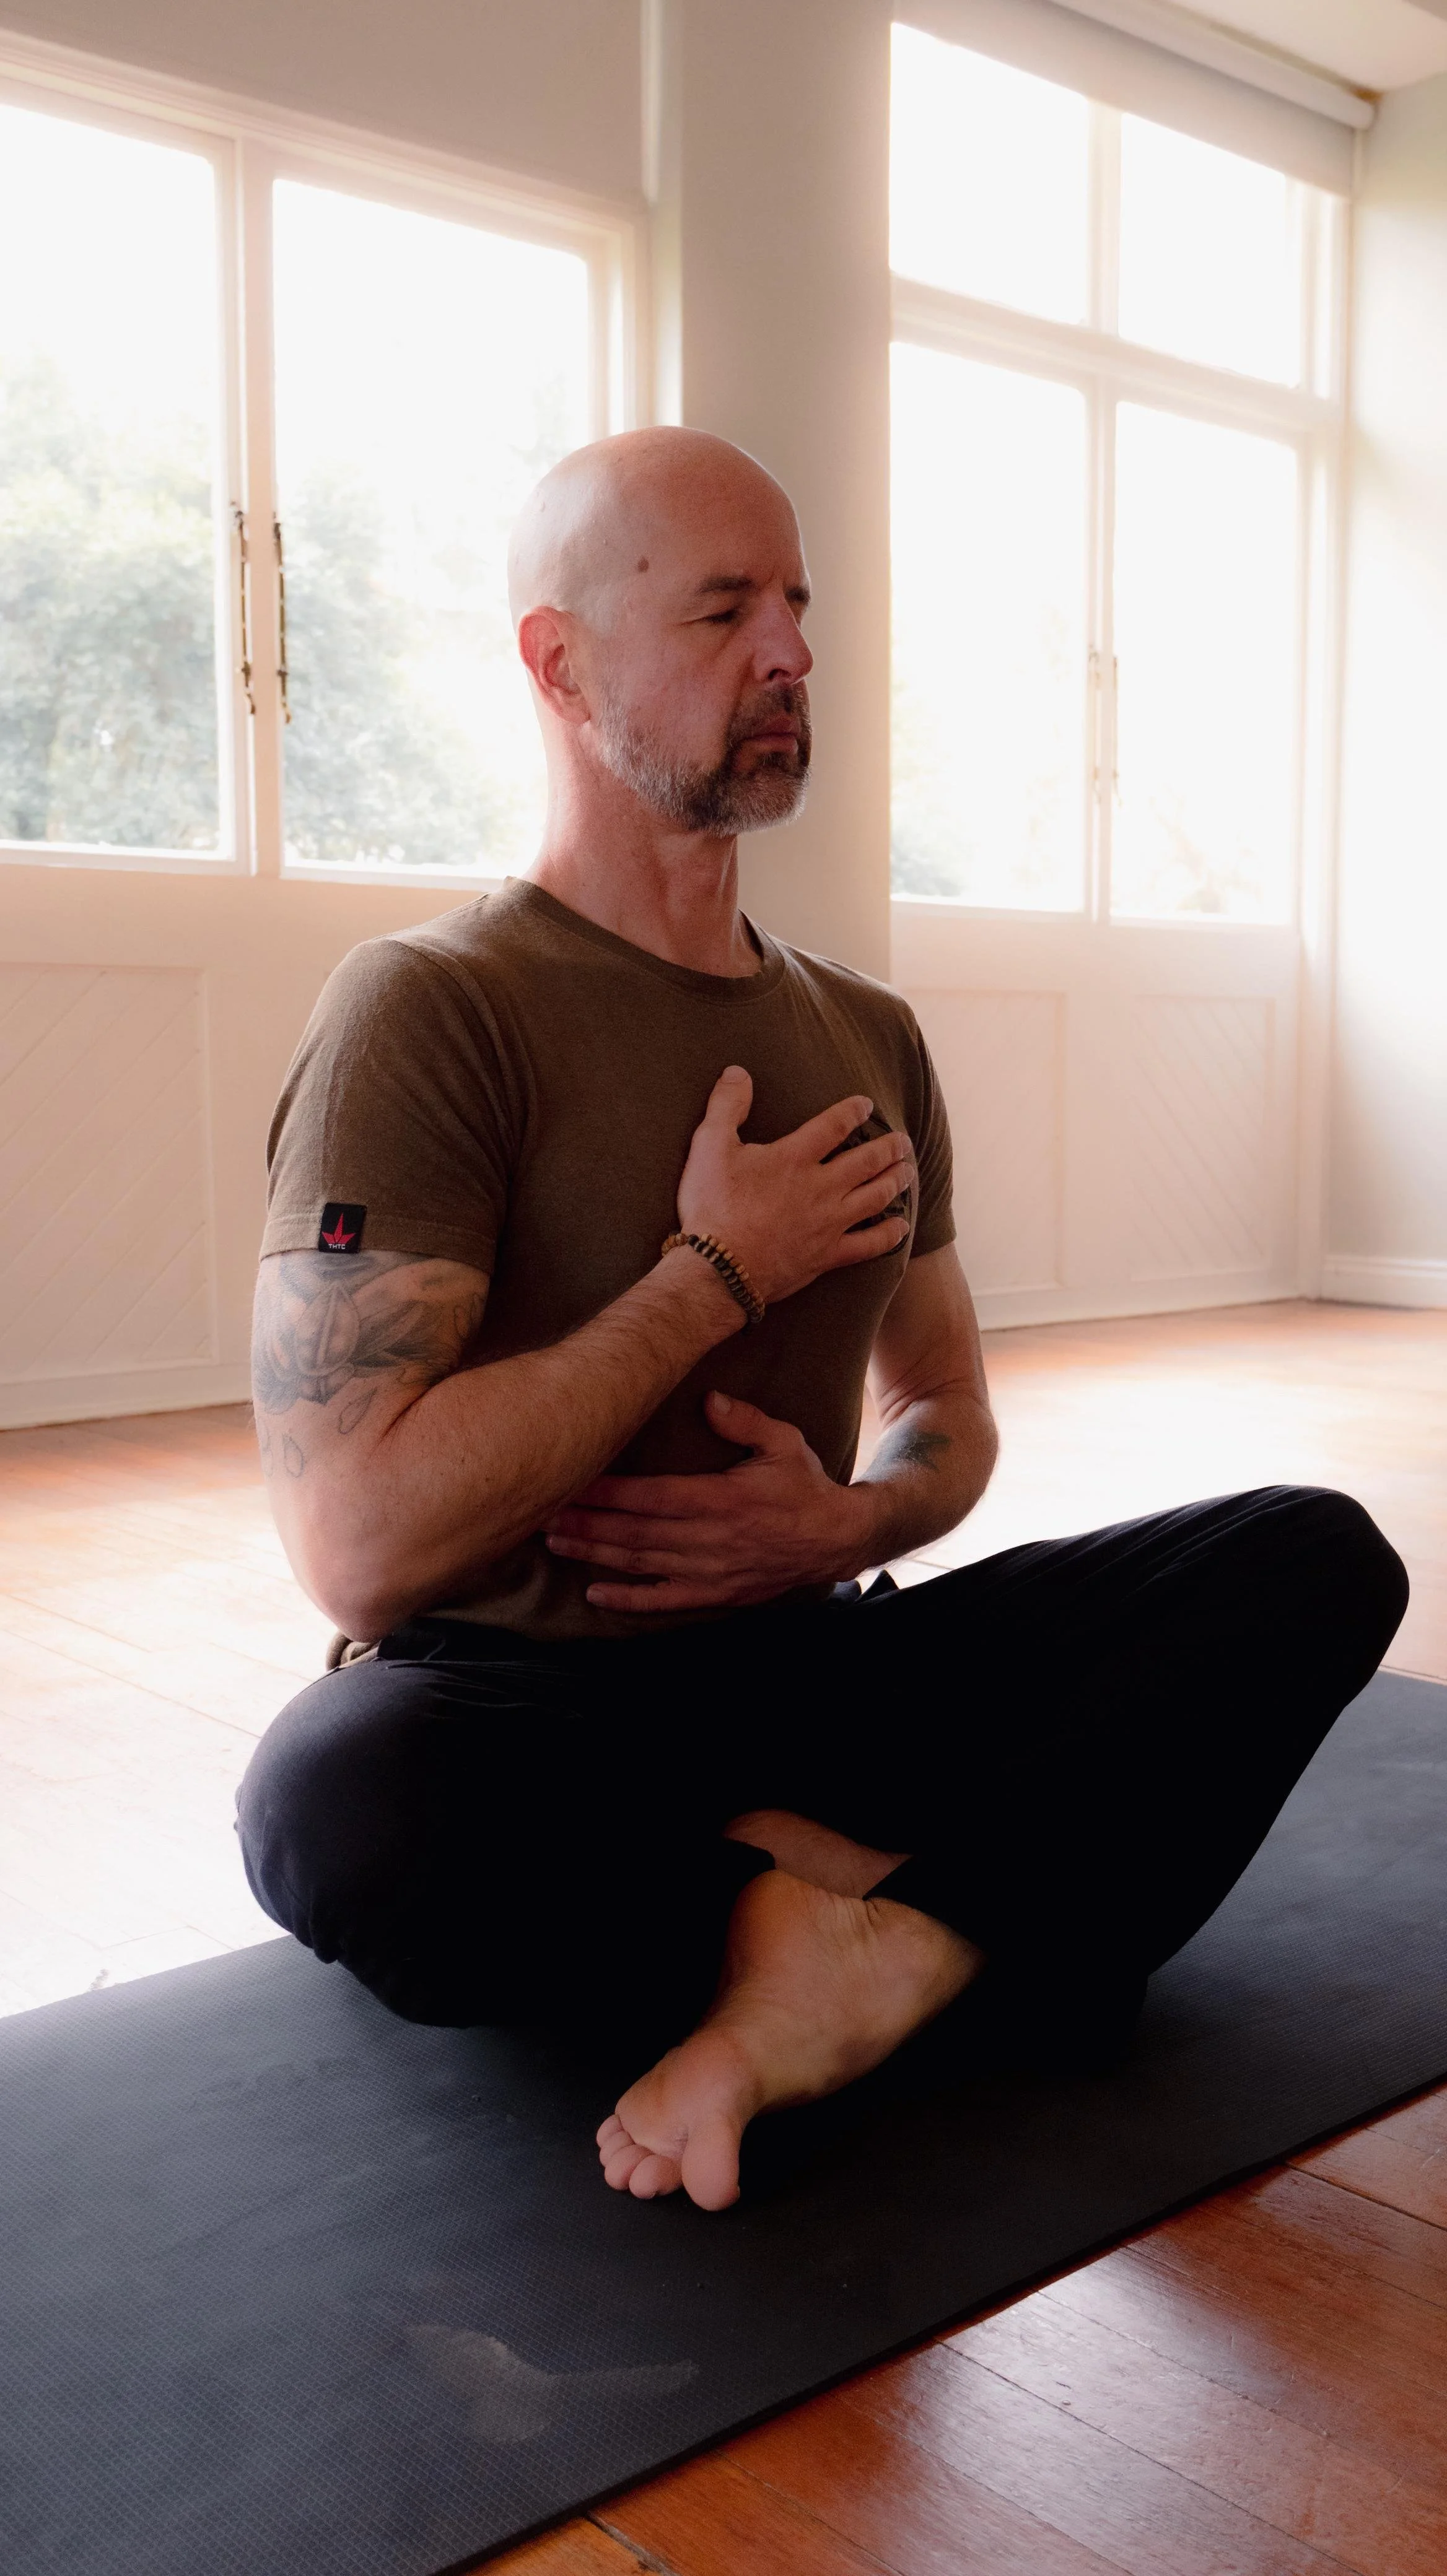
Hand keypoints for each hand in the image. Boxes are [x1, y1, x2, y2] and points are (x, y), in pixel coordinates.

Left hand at [544, 1391, 877, 1612]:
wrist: (837, 1539)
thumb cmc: (806, 1486)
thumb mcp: (784, 1442)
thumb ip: (745, 1421)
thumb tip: (708, 1399)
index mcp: (722, 1500)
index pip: (652, 1496)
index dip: (609, 1491)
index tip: (572, 1478)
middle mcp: (710, 1539)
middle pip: (636, 1532)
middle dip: (587, 1523)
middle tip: (542, 1512)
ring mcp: (711, 1571)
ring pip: (642, 1564)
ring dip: (596, 1554)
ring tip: (556, 1542)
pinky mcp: (716, 1593)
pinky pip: (666, 1601)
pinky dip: (629, 1601)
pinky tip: (596, 1596)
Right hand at [674, 1067, 913, 1305]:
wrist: (718, 1269)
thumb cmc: (712, 1206)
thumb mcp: (709, 1146)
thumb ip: (726, 1106)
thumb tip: (737, 1072)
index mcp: (794, 1158)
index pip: (834, 1125)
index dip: (854, 1111)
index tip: (867, 1105)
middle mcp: (820, 1187)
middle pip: (867, 1161)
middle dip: (889, 1147)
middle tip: (902, 1141)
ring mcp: (829, 1223)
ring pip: (876, 1197)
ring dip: (895, 1181)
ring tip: (907, 1171)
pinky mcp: (828, 1255)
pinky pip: (870, 1245)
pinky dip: (889, 1235)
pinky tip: (901, 1226)